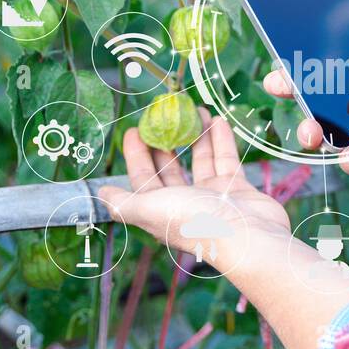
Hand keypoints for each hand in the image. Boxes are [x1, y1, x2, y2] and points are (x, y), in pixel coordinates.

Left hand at [98, 109, 289, 271]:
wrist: (249, 238)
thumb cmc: (196, 222)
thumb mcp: (151, 210)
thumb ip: (124, 203)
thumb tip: (99, 194)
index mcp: (161, 210)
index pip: (143, 178)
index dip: (136, 155)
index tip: (134, 129)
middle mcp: (184, 203)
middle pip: (170, 167)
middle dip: (165, 141)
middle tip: (164, 115)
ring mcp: (212, 196)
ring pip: (200, 159)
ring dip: (196, 135)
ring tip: (194, 109)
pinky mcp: (236, 190)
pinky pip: (226, 160)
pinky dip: (221, 140)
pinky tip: (217, 120)